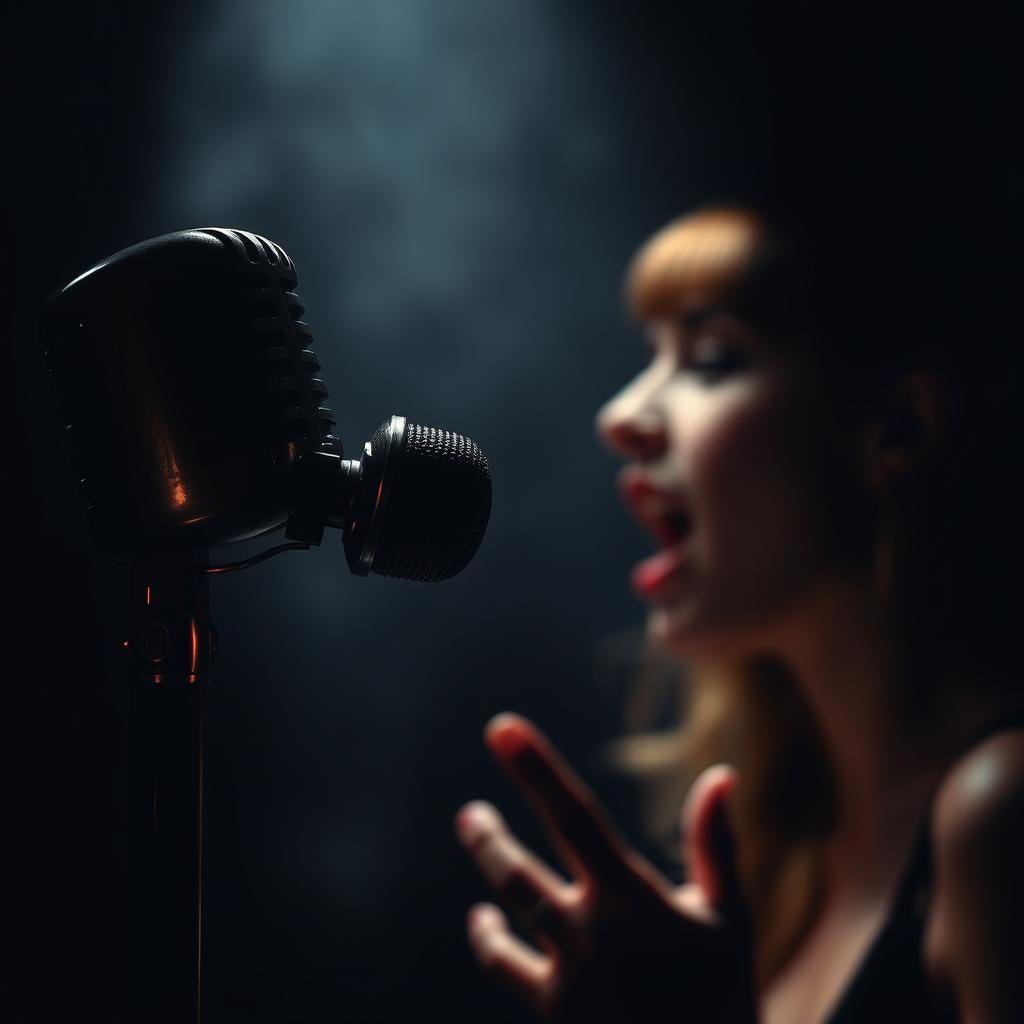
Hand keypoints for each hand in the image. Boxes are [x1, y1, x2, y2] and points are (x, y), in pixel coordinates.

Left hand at [455, 713, 758, 1023]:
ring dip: (488, 861)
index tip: (501, 727)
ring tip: (474, 825)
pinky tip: (484, 919)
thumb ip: (716, 844)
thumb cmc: (722, 997)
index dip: (535, 767)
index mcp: (633, 898)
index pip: (574, 814)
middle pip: (519, 869)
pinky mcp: (552, 1010)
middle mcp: (591, 931)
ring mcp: (567, 973)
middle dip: (488, 835)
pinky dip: (489, 938)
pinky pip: (505, 965)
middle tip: (469, 813)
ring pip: (510, 904)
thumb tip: (720, 773)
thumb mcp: (729, 917)